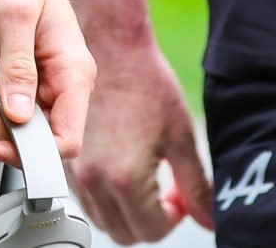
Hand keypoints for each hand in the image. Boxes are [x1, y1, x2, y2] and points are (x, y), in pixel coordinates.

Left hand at [0, 0, 95, 167]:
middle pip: (38, 145)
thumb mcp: (13, 15)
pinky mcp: (25, 85)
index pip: (67, 142)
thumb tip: (18, 117)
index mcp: (74, 73)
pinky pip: (8, 119)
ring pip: (19, 136)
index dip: (32, 154)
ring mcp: (44, 88)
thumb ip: (17, 68)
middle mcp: (64, 86)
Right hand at [63, 25, 209, 241]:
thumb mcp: (181, 137)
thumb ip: (196, 187)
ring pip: (103, 219)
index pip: (152, 230)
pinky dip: (106, 196)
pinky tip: (122, 166)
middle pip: (124, 233)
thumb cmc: (144, 83)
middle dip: (150, 220)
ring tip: (144, 175)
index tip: (180, 195)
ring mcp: (75, 171)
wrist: (110, 47)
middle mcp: (93, 180)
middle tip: (166, 190)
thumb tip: (209, 219)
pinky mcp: (66, 160)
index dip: (174, 217)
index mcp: (124, 178)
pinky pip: (86, 199)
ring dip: (126, 210)